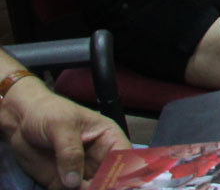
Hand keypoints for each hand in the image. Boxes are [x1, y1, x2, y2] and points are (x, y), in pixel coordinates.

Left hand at [0, 75, 129, 187]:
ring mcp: (81, 171)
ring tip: (70, 186)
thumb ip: (70, 152)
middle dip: (104, 186)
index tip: (113, 183)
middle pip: (111, 179)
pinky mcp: (63, 182)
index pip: (124, 158)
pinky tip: (63, 187)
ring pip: (93, 188)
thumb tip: (74, 181)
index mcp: (108, 138)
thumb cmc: (46, 112)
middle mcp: (99, 158)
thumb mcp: (61, 126)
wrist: (19, 120)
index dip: (125, 173)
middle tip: (87, 187)